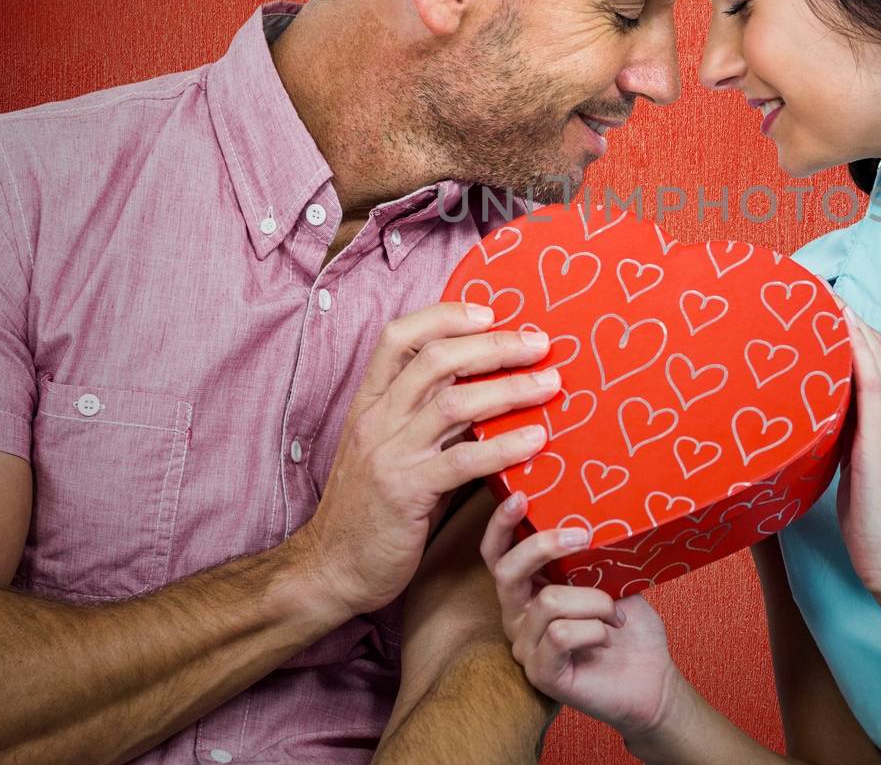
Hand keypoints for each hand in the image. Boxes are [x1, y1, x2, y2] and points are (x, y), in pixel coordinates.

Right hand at [291, 302, 563, 617]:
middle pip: (436, 360)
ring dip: (510, 388)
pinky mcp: (406, 493)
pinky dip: (504, 446)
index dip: (444, 316)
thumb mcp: (390, 451)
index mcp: (369, 404)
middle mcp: (376, 420)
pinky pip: (462, 461)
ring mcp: (389, 455)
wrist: (330, 569)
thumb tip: (487, 393)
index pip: (398, 337)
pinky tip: (536, 441)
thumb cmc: (369, 510)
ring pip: (454, 403)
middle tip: (539, 343)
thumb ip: (428, 421)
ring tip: (550, 383)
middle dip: (493, 345)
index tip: (489, 312)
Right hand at [480, 493, 678, 739]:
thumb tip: (585, 516)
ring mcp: (526, 647)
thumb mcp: (609, 577)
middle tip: (583, 536)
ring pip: (549, 601)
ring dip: (595, 601)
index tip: (521, 496)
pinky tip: (607, 636)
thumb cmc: (628, 626)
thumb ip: (587, 553)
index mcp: (529, 589)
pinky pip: (560, 635)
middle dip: (543, 546)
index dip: (501, 525)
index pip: (497, 554)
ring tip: (615, 615)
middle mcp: (518, 617)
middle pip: (506, 571)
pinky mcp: (541, 673)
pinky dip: (593, 629)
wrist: (652, 678)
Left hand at [837, 305, 880, 606]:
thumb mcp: (851, 470)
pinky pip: (872, 382)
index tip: (818, 303)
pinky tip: (840, 325)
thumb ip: (838, 441)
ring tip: (819, 292)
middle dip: (845, 314)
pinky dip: (857, 350)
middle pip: (873, 347)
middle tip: (811, 286)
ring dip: (848, 320)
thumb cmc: (872, 524)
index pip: (871, 359)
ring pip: (873, 356)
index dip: (848, 327)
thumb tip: (808, 424)